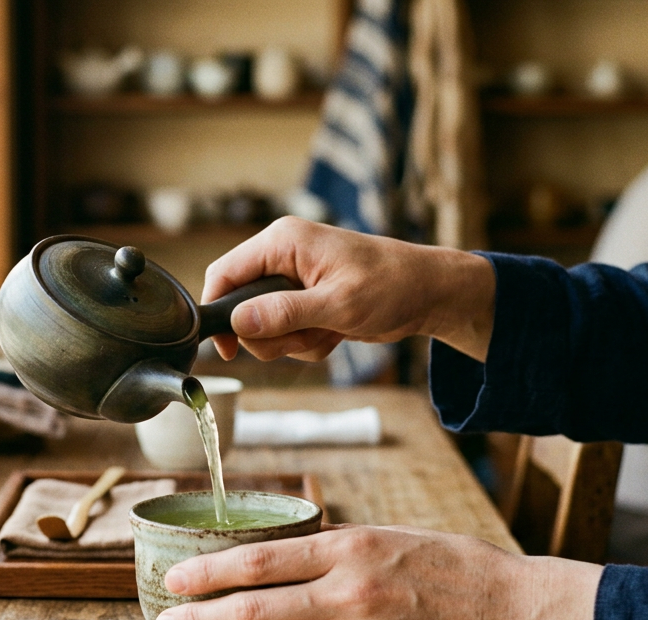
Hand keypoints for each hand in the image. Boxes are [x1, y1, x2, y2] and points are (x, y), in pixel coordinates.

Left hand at [151, 525, 600, 619]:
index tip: (175, 579)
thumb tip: (273, 555)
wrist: (514, 613)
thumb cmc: (452, 567)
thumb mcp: (389, 536)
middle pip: (254, 610)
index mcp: (350, 550)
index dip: (209, 571)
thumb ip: (330, 547)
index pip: (260, 560)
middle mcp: (349, 595)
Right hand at [201, 217, 496, 362]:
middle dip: (272, 335)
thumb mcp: (337, 304)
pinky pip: (287, 335)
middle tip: (307, 336)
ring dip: (295, 342)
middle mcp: (282, 259)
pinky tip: (336, 333)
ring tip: (330, 331)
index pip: (224, 273)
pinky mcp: (305, 302)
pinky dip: (309, 343)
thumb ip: (283, 314)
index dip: (218, 313)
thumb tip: (236, 324)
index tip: (226, 348)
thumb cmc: (391, 286)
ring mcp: (292, 282)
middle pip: (242, 309)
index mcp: (282, 242)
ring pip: (264, 328)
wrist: (429, 295)